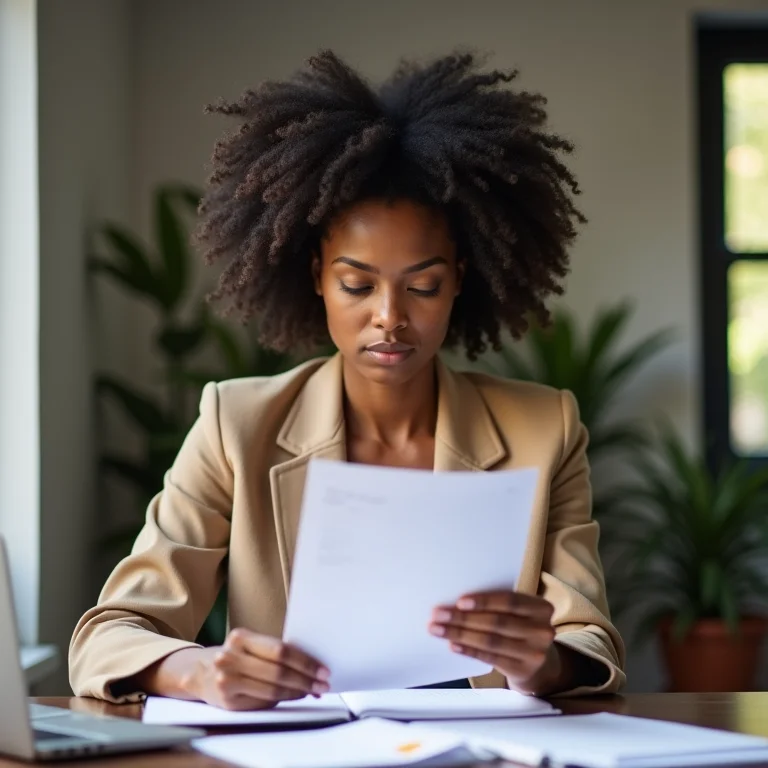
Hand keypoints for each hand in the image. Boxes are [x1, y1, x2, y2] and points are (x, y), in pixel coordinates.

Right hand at [142, 629, 329, 710]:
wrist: (200, 673)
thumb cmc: (237, 656)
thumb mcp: (251, 645)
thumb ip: (276, 652)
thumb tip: (312, 666)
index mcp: (240, 637)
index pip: (280, 650)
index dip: (305, 661)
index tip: (322, 669)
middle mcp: (230, 657)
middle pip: (278, 671)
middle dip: (305, 678)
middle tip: (322, 683)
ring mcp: (226, 680)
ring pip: (272, 689)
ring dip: (297, 691)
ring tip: (312, 690)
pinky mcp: (227, 700)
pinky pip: (263, 701)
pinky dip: (282, 699)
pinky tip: (293, 696)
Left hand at [429, 590, 561, 694]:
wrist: (541, 664)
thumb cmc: (522, 628)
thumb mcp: (521, 613)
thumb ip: (499, 606)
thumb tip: (457, 602)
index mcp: (542, 608)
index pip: (510, 601)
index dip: (485, 601)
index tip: (459, 601)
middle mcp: (542, 630)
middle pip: (497, 622)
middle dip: (463, 618)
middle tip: (438, 615)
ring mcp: (534, 653)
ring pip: (491, 641)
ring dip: (460, 634)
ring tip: (437, 629)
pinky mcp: (523, 671)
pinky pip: (490, 658)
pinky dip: (469, 650)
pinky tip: (453, 645)